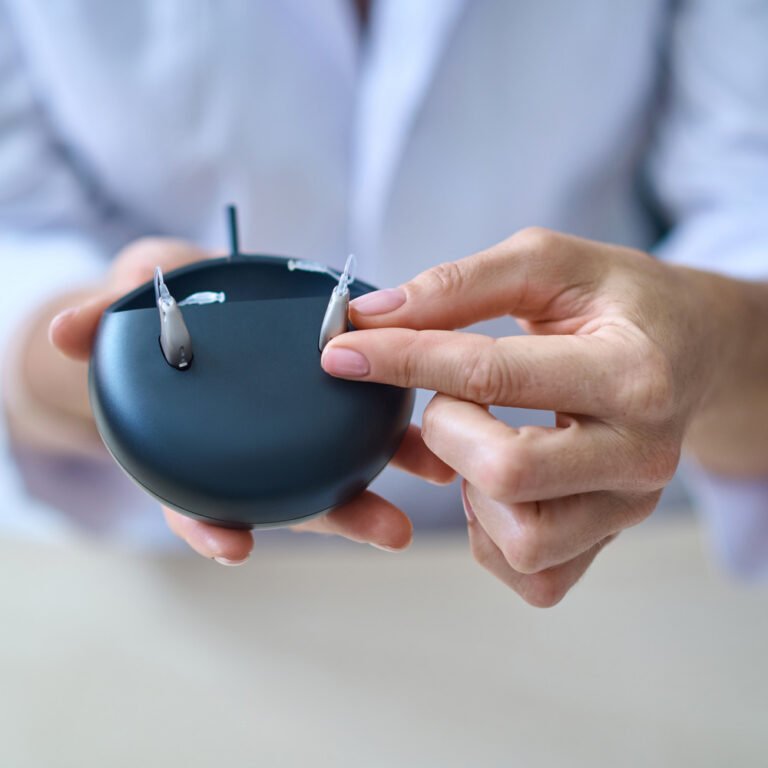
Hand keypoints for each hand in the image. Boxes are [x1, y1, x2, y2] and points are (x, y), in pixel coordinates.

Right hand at [42, 238, 452, 562]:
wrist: (194, 291)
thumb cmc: (159, 303)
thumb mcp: (128, 302)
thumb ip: (103, 319)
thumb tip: (64, 332)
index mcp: (201, 439)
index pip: (200, 495)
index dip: (212, 523)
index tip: (235, 545)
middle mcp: (253, 443)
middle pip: (292, 492)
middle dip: (339, 515)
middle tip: (387, 532)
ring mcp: (294, 421)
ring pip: (341, 459)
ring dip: (392, 471)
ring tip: (439, 474)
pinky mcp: (333, 387)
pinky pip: (368, 411)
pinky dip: (403, 424)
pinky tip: (441, 423)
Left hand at [320, 228, 752, 605]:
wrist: (688, 350)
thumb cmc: (617, 302)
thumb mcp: (549, 264)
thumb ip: (461, 286)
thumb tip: (372, 318)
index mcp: (631, 372)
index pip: (490, 375)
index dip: (401, 359)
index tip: (342, 351)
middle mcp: (639, 453)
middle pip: (506, 473)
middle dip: (444, 432)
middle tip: (449, 402)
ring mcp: (626, 508)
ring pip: (519, 539)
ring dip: (469, 490)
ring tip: (480, 442)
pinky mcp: (607, 540)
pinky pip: (532, 577)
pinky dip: (490, 535)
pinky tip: (493, 486)